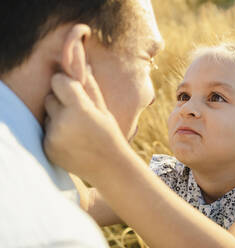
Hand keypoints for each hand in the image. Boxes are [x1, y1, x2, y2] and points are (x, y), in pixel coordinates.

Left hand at [43, 67, 126, 182]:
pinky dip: (56, 132)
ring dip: (58, 117)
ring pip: (47, 114)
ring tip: (77, 130)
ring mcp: (53, 137)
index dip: (66, 83)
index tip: (74, 89)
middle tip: (79, 114)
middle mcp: (63, 122)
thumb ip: (89, 86)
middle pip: (50, 97)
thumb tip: (83, 63)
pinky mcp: (47, 148)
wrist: (109, 167)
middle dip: (61, 101)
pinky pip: (46, 130)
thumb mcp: (103, 109)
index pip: (58, 81)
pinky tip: (72, 141)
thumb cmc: (109, 135)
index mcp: (80, 109)